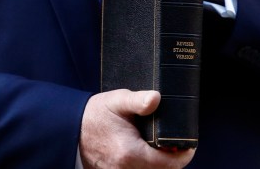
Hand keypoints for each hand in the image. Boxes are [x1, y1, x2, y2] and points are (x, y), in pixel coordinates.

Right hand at [79, 89, 194, 167]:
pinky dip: (144, 164)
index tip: (190, 146)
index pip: (169, 164)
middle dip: (172, 159)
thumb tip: (156, 98)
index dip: (184, 156)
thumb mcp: (117, 101)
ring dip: (158, 163)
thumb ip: (138, 100)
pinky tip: (145, 152)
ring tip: (161, 146)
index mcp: (130, 152)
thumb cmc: (95, 114)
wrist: (69, 128)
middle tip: (176, 144)